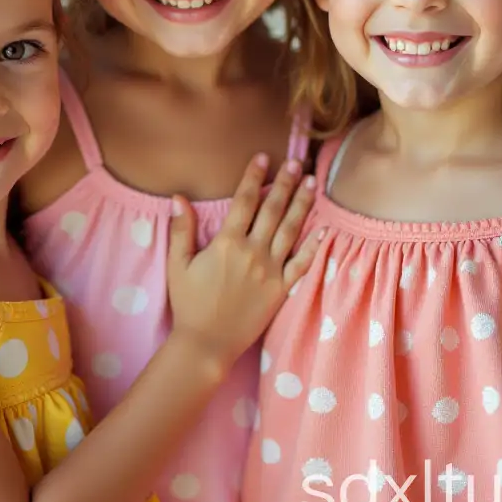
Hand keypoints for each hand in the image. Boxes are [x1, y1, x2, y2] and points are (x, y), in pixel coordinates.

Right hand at [166, 153, 318, 369]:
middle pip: (272, 209)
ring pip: (291, 230)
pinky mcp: (281, 289)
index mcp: (227, 243)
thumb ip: (181, 230)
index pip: (244, 201)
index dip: (254, 176)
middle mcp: (253, 252)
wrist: (206, 344)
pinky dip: (314, 246)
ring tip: (312, 182)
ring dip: (302, 204)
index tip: (263, 157)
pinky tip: (324, 229)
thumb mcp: (179, 265)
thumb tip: (178, 197)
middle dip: (285, 183)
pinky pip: (302, 264)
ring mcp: (270, 271)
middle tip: (296, 162)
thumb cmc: (189, 304)